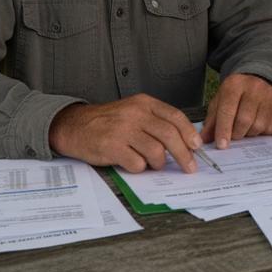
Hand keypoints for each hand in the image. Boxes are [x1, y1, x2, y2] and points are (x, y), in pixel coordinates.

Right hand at [48, 94, 201, 173]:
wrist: (75, 126)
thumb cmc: (109, 122)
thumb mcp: (133, 111)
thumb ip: (156, 121)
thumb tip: (184, 140)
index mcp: (144, 103)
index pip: (175, 117)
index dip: (189, 133)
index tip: (197, 147)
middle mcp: (135, 114)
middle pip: (169, 135)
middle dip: (184, 154)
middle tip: (190, 167)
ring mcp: (123, 130)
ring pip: (155, 151)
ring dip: (160, 163)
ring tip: (155, 164)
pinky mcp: (111, 147)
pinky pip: (136, 163)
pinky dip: (140, 168)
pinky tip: (134, 164)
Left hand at [200, 73, 271, 148]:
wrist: (262, 77)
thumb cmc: (238, 92)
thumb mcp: (221, 100)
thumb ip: (212, 119)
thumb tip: (205, 139)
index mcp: (235, 85)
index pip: (227, 110)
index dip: (223, 129)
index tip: (221, 145)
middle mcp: (254, 88)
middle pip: (244, 121)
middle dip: (236, 134)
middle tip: (233, 136)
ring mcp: (270, 96)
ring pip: (258, 127)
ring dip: (249, 134)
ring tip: (245, 128)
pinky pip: (270, 128)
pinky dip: (262, 132)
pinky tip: (257, 125)